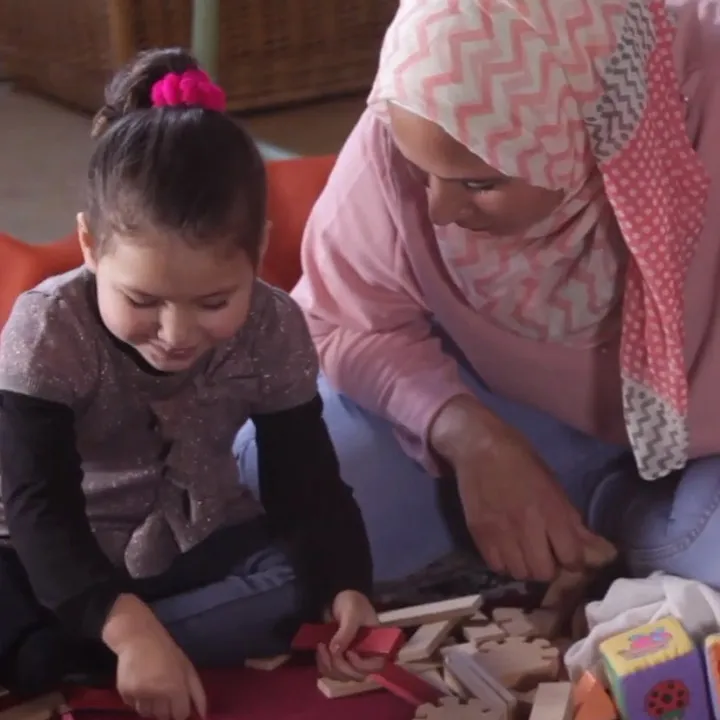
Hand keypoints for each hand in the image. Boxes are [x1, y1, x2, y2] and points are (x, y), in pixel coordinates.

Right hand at [102, 595, 206, 719]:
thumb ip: (197, 692)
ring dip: (150, 706)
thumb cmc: (166, 652)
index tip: (178, 702)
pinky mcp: (124, 692)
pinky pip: (132, 706)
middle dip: (165, 709)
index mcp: (176, 687)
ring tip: (151, 688)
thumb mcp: (187, 667)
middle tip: (164, 693)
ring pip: (146, 714)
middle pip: (163, 717)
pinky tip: (140, 683)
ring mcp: (139, 694)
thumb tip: (204, 715)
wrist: (138, 638)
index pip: (180, 715)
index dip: (180, 710)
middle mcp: (158, 693)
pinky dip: (137, 700)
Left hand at [316, 590, 383, 680]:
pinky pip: (332, 673)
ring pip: (342, 676)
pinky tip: (320, 649)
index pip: (377, 666)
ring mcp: (354, 661)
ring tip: (322, 645)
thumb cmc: (352, 602)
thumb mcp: (351, 612)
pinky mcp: (341, 661)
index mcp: (378, 644)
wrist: (341, 599)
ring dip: (329, 665)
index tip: (349, 653)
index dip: (362, 665)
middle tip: (328, 646)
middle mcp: (368, 657)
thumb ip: (346, 631)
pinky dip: (324, 665)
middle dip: (340, 665)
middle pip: (357, 675)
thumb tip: (336, 651)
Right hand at [430, 396, 611, 581]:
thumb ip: (569, 517)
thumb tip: (593, 545)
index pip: (571, 557)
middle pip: (543, 572)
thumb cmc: (520, 459)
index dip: (573, 561)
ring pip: (519, 573)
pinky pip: (496, 566)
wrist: (478, 446)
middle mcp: (527, 526)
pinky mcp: (479, 534)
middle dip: (549, 568)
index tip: (568, 555)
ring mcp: (500, 532)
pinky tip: (506, 550)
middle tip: (545, 555)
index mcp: (551, 510)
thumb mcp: (552, 483)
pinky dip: (504, 563)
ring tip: (524, 553)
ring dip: (525, 567)